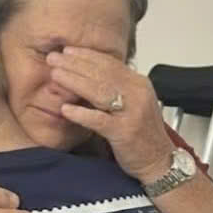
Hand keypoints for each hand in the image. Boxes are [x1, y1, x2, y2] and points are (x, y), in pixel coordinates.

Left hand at [47, 47, 174, 181]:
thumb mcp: (131, 104)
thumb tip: (88, 76)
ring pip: (99, 91)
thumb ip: (114, 89)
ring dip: (74, 81)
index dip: (86, 56)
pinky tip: (65, 110)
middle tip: (53, 58)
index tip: (67, 50)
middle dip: (75, 64)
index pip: (109, 63)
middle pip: (102, 73)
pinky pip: (99, 120)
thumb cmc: (141, 134)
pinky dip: (81, 114)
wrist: (160, 161)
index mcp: (138, 84)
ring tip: (55, 75)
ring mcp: (131, 113)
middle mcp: (137, 94)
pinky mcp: (124, 132)